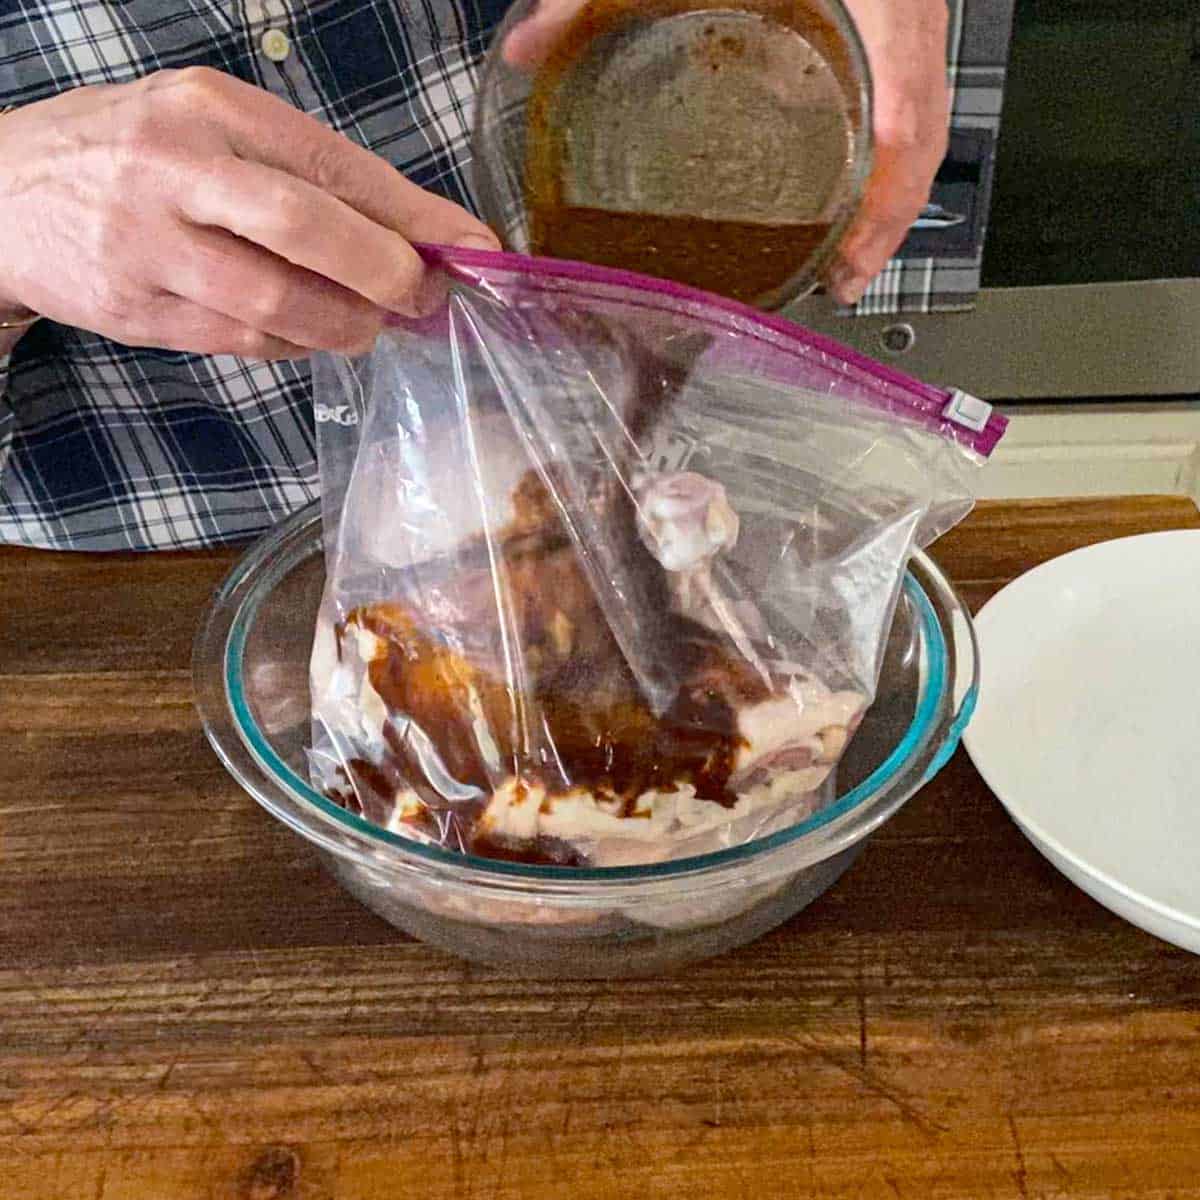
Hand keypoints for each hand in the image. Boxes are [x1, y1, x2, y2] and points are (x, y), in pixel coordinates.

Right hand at [0, 69, 499, 359]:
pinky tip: (311, 334)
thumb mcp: (210, 129)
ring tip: (371, 325)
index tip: (472, 246)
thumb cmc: (133, 156)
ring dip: (345, 323)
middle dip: (385, 272)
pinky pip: (240, 340)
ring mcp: (148, 242)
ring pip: (274, 299)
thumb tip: (414, 233)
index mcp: (211, 108)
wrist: (5, 193)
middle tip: (423, 296)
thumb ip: (302, 171)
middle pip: (305, 226)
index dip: (415, 214)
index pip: (334, 163)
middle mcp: (176, 167)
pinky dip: (294, 345)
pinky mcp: (135, 307)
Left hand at [503, 0, 949, 306]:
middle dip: (889, 214)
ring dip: (893, 194)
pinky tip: (855, 193)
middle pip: (927, 125)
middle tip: (845, 278)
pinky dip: (892, 154)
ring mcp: (910, 12)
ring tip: (849, 259)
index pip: (907, 87)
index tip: (856, 244)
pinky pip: (916, 95)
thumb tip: (526, 49)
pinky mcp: (898, 18)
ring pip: (929, 116)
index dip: (889, 181)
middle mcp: (903, 1)